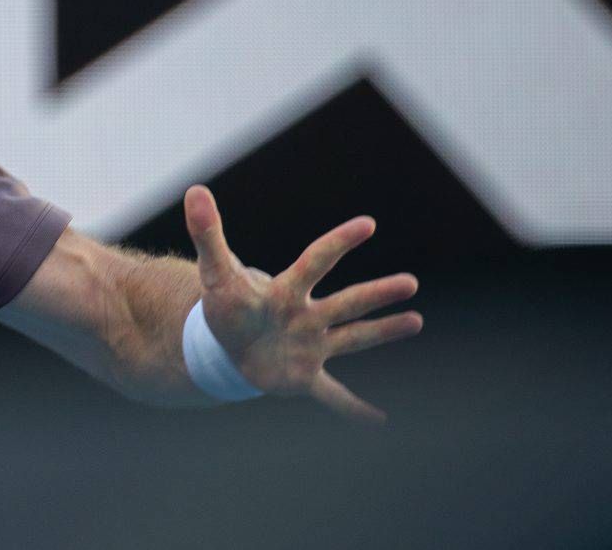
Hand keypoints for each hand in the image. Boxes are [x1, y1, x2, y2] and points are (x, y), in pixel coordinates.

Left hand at [185, 185, 423, 423]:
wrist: (223, 344)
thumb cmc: (226, 305)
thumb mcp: (215, 271)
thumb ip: (207, 233)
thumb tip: (195, 190)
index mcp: (286, 290)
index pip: (316, 261)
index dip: (338, 242)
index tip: (367, 224)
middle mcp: (306, 316)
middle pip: (346, 302)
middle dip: (377, 293)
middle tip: (411, 282)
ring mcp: (309, 346)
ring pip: (351, 338)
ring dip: (382, 331)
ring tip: (416, 320)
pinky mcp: (302, 375)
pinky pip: (332, 394)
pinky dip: (352, 408)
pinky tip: (379, 420)